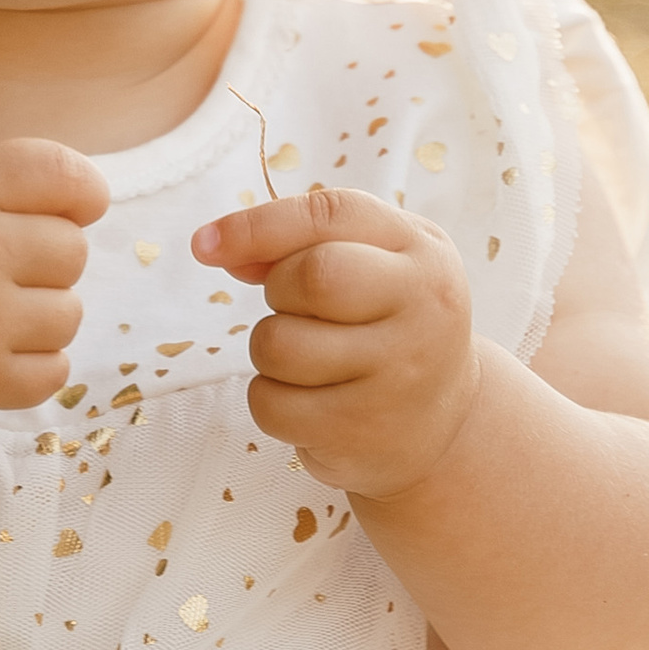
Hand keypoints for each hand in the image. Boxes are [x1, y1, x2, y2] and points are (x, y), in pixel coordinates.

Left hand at [191, 185, 480, 500]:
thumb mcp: (374, 263)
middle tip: (299, 309)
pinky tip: (311, 400)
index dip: (258, 224)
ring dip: (270, 350)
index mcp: (424, 254)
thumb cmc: (390, 325)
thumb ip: (303, 242)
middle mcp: (422, 311)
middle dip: (279, 290)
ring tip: (312, 359)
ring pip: (277, 345)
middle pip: (310, 277)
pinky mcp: (358, 434)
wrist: (444, 425)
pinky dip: (271, 399)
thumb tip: (218, 247)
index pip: (332, 215)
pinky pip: (269, 404)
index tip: (204, 244)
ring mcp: (395, 378)